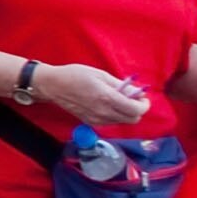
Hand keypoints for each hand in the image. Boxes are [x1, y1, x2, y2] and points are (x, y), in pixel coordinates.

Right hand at [34, 62, 150, 130]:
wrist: (52, 86)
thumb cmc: (76, 75)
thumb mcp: (101, 75)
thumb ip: (121, 86)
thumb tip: (137, 93)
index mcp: (107, 98)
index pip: (136, 110)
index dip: (144, 105)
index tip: (142, 97)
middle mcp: (103, 113)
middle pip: (132, 119)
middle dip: (136, 110)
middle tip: (132, 99)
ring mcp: (96, 120)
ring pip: (122, 122)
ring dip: (125, 113)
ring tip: (117, 100)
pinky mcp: (90, 122)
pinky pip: (110, 122)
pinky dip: (114, 115)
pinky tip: (105, 105)